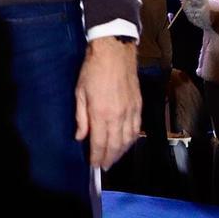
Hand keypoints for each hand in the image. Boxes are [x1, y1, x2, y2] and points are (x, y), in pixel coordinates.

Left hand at [75, 37, 139, 169]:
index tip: (94, 165)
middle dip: (109, 158)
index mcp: (101, 113)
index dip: (97, 156)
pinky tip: (127, 143)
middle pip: (115, 145)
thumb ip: (81, 117)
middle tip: (104, 166)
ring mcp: (130, 111)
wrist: (114, 52)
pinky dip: (132, 140)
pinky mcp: (138, 106)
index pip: (100, 143)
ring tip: (114, 158)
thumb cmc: (92, 70)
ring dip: (121, 152)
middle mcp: (118, 116)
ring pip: (128, 140)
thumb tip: (80, 137)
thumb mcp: (80, 92)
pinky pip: (137, 129)